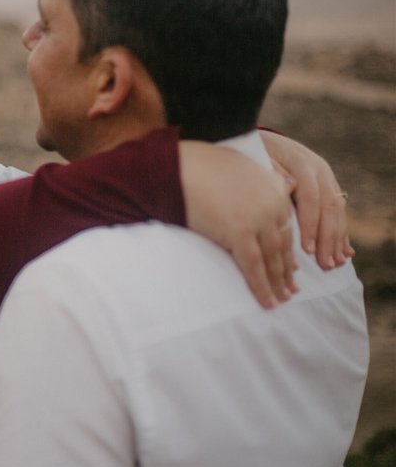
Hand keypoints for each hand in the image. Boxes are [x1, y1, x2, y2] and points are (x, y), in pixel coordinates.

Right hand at [179, 141, 295, 308]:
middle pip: (282, 244)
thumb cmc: (200, 164)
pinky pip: (253, 266)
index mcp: (274, 188)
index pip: (285, 226)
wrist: (176, 166)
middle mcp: (272, 204)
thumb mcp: (242, 166)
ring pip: (272, 259)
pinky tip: (268, 303)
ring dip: (277, 283)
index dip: (286, 250)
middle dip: (286, 270)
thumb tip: (289, 184)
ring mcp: (258, 219)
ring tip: (280, 300)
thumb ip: (266, 178)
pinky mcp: (239, 233)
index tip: (289, 267)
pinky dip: (261, 287)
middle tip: (290, 290)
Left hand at [259, 130, 352, 268]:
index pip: (310, 197)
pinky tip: (344, 252)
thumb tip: (289, 184)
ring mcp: (327, 177)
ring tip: (335, 263)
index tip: (306, 249)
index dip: (310, 224)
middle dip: (328, 238)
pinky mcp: (329, 185)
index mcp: (302, 163)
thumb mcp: (258, 158)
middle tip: (324, 264)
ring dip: (338, 239)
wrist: (264, 140)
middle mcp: (319, 170)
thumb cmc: (255, 154)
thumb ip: (272, 170)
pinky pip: (338, 211)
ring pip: (338, 210)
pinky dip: (341, 232)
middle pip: (329, 207)